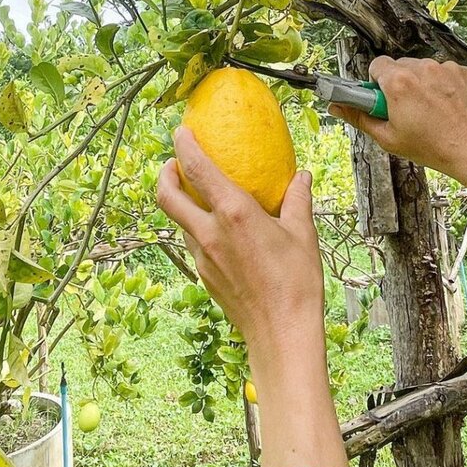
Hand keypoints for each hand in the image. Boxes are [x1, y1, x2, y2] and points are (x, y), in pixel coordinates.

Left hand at [157, 126, 350, 466]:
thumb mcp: (303, 235)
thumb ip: (297, 200)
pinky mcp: (204, 275)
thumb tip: (301, 177)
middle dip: (164, 173)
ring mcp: (203, 256)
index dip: (184, 146)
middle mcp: (210, 232)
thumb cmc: (297, 284)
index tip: (181, 131)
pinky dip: (196, 226)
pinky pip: (193, 242)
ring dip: (181, 201)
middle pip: (166, 195)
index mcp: (234, 214)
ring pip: (178, 220)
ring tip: (199, 193)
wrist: (282, 336)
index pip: (197, 169)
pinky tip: (219, 229)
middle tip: (174, 163)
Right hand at [331, 56, 466, 275]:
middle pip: (401, 66)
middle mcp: (422, 68)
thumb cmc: (433, 149)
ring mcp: (447, 68)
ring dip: (424, 84)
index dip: (377, 82)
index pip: (377, 65)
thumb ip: (359, 118)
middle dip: (400, 83)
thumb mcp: (389, 139)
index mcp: (398, 82)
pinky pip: (448, 73)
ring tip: (434, 112)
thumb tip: (335, 107)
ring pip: (425, 69)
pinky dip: (446, 86)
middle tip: (407, 110)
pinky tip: (452, 109)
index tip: (383, 100)